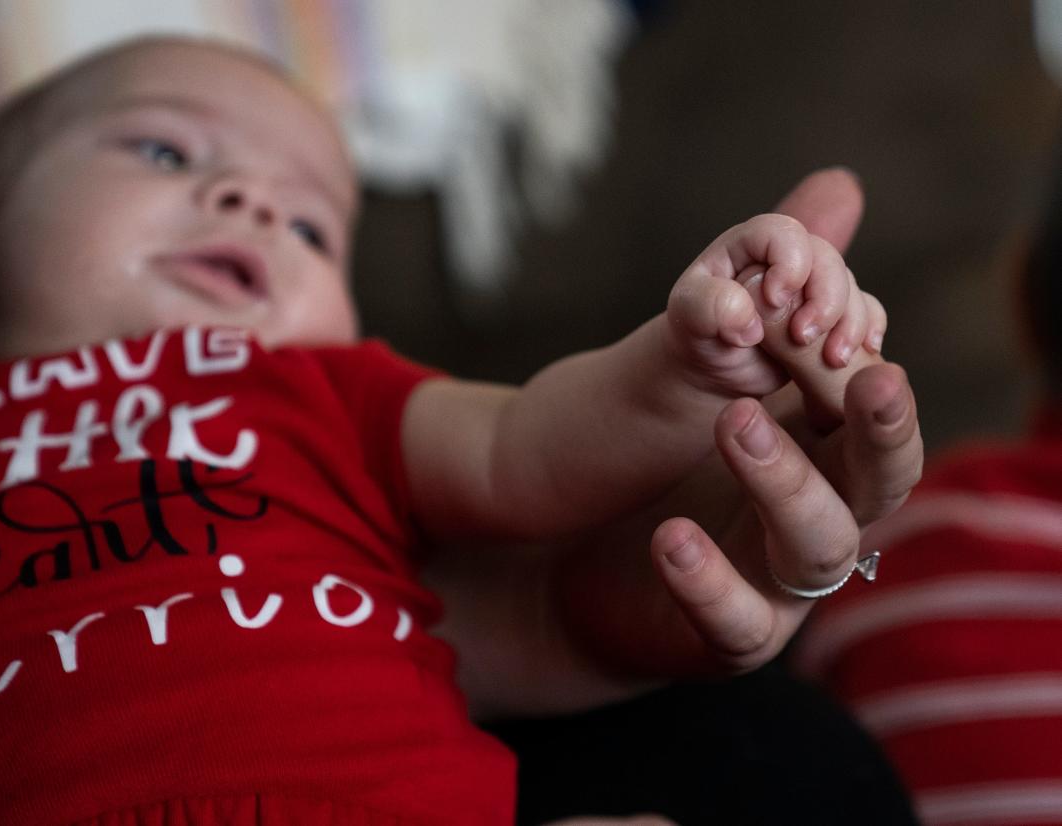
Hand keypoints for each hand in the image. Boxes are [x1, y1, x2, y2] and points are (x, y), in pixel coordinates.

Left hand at [555, 169, 922, 676]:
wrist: (579, 559)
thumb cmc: (660, 453)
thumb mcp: (707, 358)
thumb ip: (773, 281)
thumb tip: (839, 186)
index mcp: (826, 443)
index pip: (875, 402)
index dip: (867, 367)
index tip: (825, 321)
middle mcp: (821, 509)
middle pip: (882, 478)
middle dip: (883, 431)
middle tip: (862, 374)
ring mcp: (778, 579)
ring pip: (818, 546)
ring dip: (785, 480)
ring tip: (734, 421)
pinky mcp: (724, 632)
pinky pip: (733, 619)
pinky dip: (708, 578)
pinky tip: (670, 535)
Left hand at [664, 211, 884, 411]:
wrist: (713, 369)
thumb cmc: (697, 334)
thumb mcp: (688, 318)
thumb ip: (708, 307)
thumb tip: (748, 317)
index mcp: (748, 245)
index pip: (782, 233)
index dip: (788, 263)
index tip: (774, 301)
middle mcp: (785, 259)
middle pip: (826, 259)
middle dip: (825, 299)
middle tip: (804, 336)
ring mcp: (811, 286)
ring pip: (849, 287)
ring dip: (848, 323)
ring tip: (831, 359)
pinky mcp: (830, 314)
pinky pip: (865, 311)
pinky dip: (866, 330)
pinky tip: (861, 351)